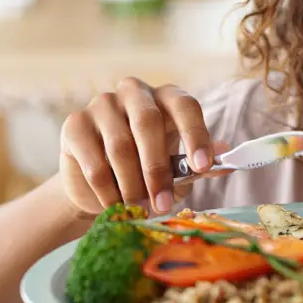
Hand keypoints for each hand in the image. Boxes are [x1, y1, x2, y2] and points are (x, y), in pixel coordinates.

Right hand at [59, 77, 228, 217]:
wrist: (99, 186)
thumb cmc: (146, 171)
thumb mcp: (178, 170)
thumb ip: (199, 165)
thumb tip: (227, 161)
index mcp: (166, 97)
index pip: (185, 106)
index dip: (195, 135)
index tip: (203, 167)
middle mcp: (134, 92)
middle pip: (148, 122)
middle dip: (157, 169)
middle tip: (162, 204)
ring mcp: (101, 105)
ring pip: (120, 146)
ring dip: (132, 185)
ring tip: (140, 209)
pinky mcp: (74, 125)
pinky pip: (94, 163)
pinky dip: (107, 192)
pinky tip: (115, 206)